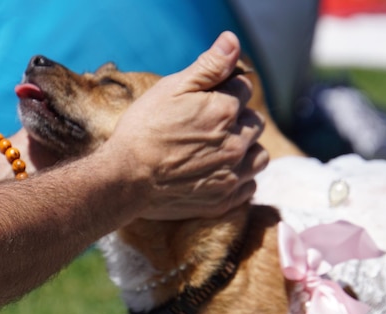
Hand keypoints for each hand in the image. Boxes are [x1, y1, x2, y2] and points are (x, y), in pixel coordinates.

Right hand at [108, 31, 268, 219]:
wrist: (125, 178)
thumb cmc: (144, 129)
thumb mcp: (172, 88)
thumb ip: (209, 66)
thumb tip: (233, 41)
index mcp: (225, 111)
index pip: (244, 89)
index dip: (224, 90)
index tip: (204, 100)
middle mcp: (236, 144)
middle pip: (255, 122)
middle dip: (238, 119)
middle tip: (208, 125)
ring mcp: (232, 175)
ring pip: (259, 156)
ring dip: (246, 149)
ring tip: (221, 149)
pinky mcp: (224, 200)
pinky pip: (250, 186)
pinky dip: (240, 178)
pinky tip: (218, 172)